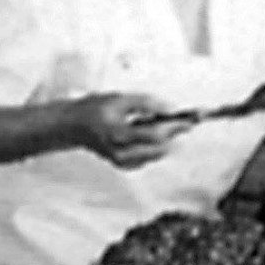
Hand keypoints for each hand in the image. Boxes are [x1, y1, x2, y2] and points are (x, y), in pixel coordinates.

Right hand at [69, 93, 188, 168]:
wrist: (74, 126)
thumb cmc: (95, 110)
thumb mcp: (120, 99)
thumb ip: (146, 103)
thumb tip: (170, 109)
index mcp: (117, 134)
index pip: (154, 136)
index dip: (174, 127)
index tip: (189, 120)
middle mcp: (120, 152)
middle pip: (159, 148)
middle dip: (174, 135)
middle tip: (185, 122)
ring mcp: (122, 161)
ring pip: (156, 154)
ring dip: (165, 140)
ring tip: (166, 125)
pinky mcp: (124, 165)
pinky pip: (148, 157)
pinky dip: (154, 146)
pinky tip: (151, 134)